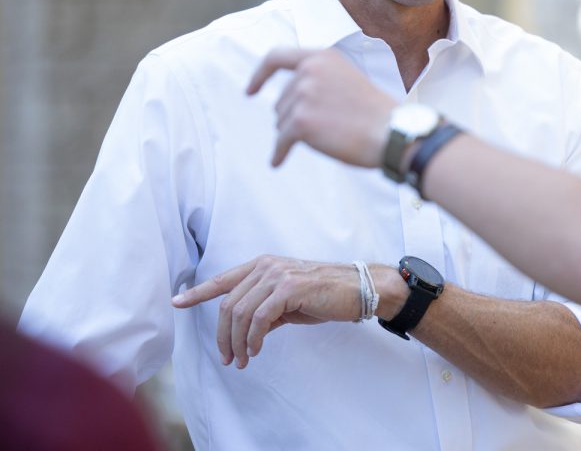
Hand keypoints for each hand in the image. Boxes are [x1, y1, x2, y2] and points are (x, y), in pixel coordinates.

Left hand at [171, 255, 363, 367]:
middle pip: (228, 304)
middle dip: (223, 336)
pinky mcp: (289, 288)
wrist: (358, 288)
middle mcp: (266, 266)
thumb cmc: (325, 295)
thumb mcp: (288, 300)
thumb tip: (247, 332)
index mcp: (263, 265)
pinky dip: (253, 339)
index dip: (197, 292)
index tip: (177, 302)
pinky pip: (259, 319)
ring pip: (240, 313)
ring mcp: (277, 275)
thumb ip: (264, 309)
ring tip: (243, 360)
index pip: (223, 279)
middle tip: (229, 359)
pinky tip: (256, 351)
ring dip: (237, 342)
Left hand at [247, 47, 396, 167]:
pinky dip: (280, 153)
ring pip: (281, 121)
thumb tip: (288, 99)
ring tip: (326, 137)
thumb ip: (318, 80)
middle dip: (295, 117)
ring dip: (296, 133)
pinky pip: (281, 141)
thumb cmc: (376, 113)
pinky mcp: (301, 122)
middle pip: (281, 100)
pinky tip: (278, 161)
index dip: (260, 74)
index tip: (250, 90)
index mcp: (322, 57)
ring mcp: (303, 96)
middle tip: (325, 128)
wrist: (393, 132)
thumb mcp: (347, 79)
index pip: (277, 56)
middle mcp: (309, 72)